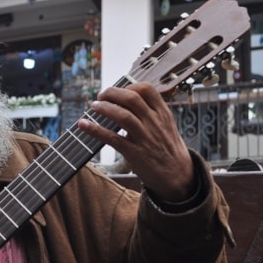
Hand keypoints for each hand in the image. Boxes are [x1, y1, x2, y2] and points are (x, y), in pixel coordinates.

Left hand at [77, 82, 194, 201]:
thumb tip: (130, 101)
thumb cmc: (169, 150)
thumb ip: (152, 113)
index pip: (147, 90)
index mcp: (163, 114)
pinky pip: (112, 138)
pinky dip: (95, 130)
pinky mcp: (134, 153)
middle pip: (131, 98)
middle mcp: (154, 123)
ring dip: (104, 108)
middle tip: (100, 95)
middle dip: (112, 93)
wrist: (179, 176)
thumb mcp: (167, 126)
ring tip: (93, 107)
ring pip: (122, 115)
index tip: (117, 91)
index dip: (129, 86)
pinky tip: (83, 125)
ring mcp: (144, 137)